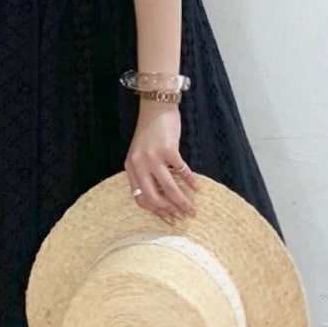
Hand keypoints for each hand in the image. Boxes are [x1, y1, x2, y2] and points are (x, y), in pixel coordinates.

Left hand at [125, 101, 200, 222]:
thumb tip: (163, 197)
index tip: (167, 218)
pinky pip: (181, 171)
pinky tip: (197, 187)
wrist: (155, 108)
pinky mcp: (168, 150)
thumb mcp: (140, 154)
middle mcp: (139, 164)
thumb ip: (146, 173)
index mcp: (130, 168)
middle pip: (153, 197)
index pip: (140, 198)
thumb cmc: (150, 132)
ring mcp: (153, 157)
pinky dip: (190, 181)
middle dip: (169, 211)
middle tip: (181, 217)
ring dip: (181, 202)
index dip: (155, 211)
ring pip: (168, 188)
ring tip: (191, 209)